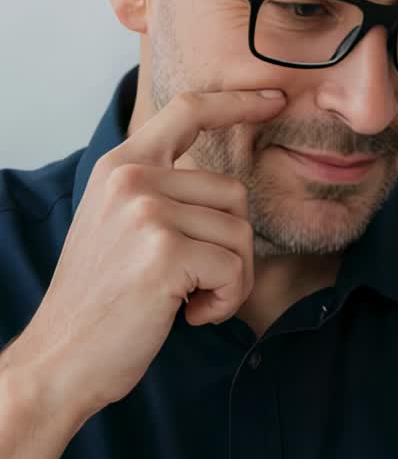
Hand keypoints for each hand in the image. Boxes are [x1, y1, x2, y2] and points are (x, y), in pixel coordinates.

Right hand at [18, 87, 284, 416]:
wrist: (61, 358)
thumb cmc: (101, 304)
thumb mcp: (120, 229)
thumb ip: (160, 197)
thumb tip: (227, 194)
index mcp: (120, 167)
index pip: (188, 110)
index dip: (238, 103)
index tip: (275, 100)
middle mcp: (132, 179)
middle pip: (235, 194)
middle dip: (234, 249)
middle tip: (199, 285)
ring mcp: (147, 212)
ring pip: (241, 234)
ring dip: (231, 280)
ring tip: (190, 300)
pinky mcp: (165, 251)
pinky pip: (235, 268)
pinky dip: (226, 301)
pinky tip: (190, 315)